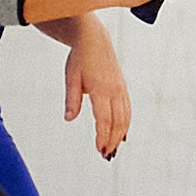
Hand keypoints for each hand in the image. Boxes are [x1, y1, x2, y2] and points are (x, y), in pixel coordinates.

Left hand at [63, 26, 129, 158]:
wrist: (95, 40)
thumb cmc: (80, 58)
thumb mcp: (71, 77)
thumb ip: (72, 99)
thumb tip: (69, 119)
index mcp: (101, 88)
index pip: (103, 119)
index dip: (102, 136)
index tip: (99, 150)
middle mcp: (114, 90)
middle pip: (117, 122)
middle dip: (112, 141)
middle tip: (105, 156)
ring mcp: (121, 89)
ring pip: (125, 117)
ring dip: (119, 136)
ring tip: (112, 150)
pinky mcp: (122, 88)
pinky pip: (127, 110)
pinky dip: (125, 125)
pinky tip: (121, 136)